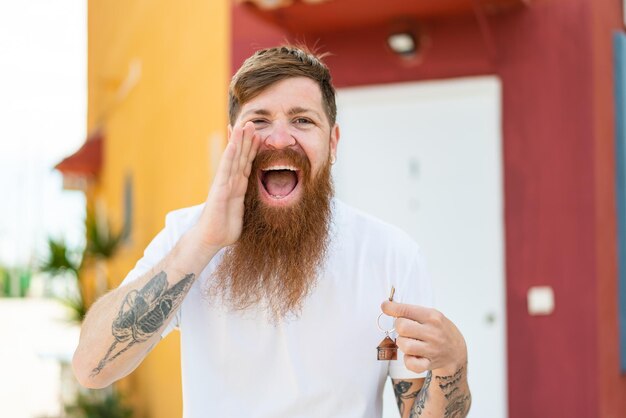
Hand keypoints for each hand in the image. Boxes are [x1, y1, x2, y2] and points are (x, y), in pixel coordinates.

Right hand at [193, 122, 259, 250]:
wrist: (211, 239)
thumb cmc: (225, 228)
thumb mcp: (243, 212)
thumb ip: (249, 203)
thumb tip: (263, 203)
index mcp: (238, 186)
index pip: (246, 164)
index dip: (252, 149)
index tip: (258, 135)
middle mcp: (231, 181)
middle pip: (240, 156)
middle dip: (246, 140)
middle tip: (252, 122)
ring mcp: (224, 183)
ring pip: (233, 158)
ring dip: (238, 141)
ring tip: (243, 125)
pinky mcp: (219, 189)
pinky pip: (226, 169)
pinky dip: (229, 156)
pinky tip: (233, 144)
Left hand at [381, 301, 466, 375]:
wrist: (456, 351)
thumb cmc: (439, 329)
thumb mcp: (431, 315)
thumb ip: (411, 311)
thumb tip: (386, 306)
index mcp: (432, 316)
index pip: (406, 310)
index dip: (391, 307)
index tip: (385, 306)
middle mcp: (433, 332)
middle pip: (402, 327)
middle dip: (398, 327)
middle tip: (405, 329)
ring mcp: (432, 349)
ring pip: (404, 345)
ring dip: (402, 343)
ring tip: (409, 341)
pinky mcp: (429, 364)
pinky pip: (411, 364)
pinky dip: (408, 360)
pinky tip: (412, 355)